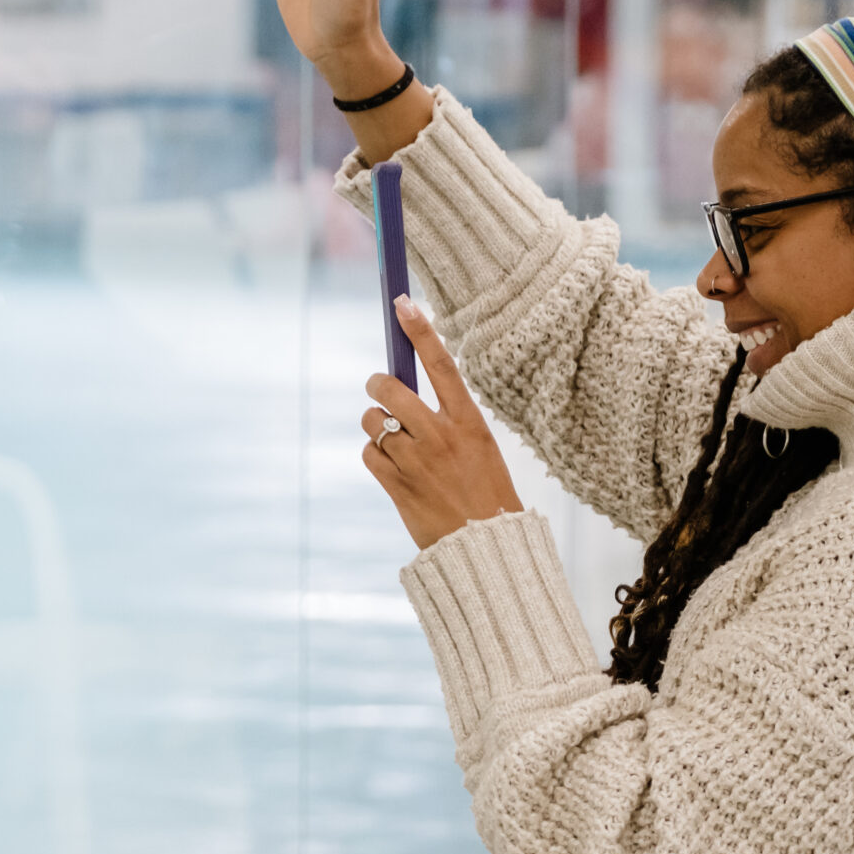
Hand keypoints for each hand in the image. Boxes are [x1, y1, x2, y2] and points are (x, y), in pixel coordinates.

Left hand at [363, 297, 523, 548]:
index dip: (420, 331)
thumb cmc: (484, 493)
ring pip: (373, 422)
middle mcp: (440, 435)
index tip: (403, 304)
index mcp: (469, 422)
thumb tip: (403, 392)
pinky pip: (368, 453)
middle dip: (376, 385)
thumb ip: (447, 419)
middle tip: (379, 390)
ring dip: (375, 426)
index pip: (441, 364)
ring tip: (393, 441)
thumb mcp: (478, 447)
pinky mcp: (396, 485)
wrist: (485, 549)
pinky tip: (392, 468)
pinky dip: (373, 456)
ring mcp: (416, 460)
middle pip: (389, 388)